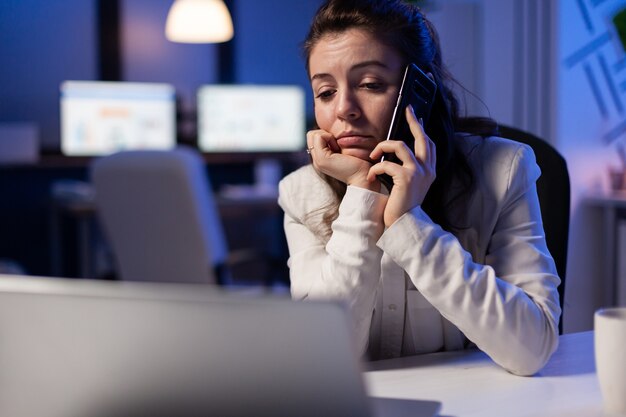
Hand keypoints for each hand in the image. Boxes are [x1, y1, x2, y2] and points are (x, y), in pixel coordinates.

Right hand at [307, 129, 379, 190]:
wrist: (362, 177)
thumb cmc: (358, 163)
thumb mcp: (343, 150)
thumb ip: (334, 143)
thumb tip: (329, 131)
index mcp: (321, 159)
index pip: (313, 137)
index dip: (326, 136)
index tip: (338, 146)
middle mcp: (316, 160)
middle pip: (311, 134)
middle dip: (325, 134)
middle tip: (337, 146)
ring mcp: (317, 160)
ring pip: (313, 134)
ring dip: (327, 136)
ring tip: (338, 148)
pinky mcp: (321, 158)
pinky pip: (319, 136)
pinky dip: (329, 138)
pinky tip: (338, 149)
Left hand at [367, 105, 435, 226]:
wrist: (404, 225)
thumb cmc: (402, 206)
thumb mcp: (409, 185)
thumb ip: (408, 170)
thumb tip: (398, 154)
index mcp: (429, 171)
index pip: (428, 144)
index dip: (421, 129)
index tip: (415, 117)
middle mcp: (427, 169)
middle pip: (422, 137)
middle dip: (414, 121)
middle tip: (407, 109)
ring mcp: (418, 173)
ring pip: (400, 145)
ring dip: (383, 147)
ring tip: (373, 156)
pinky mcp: (406, 178)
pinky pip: (387, 163)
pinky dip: (376, 168)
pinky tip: (372, 176)